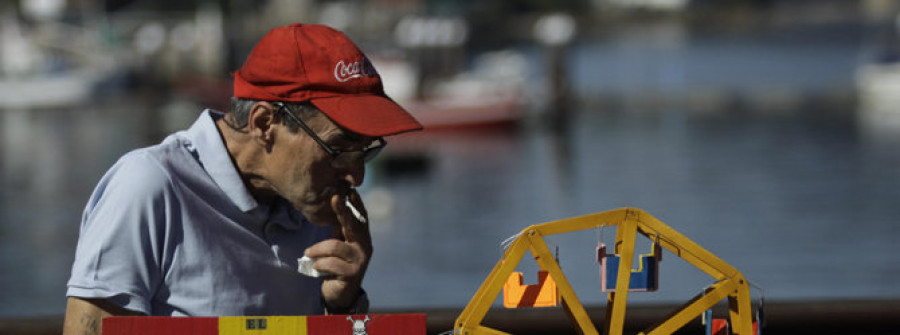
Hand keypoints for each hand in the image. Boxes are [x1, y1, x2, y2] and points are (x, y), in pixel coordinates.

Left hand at [304, 190, 371, 309]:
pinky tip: (316, 267)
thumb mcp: (338, 245)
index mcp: (362, 238)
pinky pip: (330, 262)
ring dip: (317, 249)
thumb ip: (338, 230)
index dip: (356, 204)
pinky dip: (319, 263)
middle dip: (342, 211)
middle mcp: (365, 246)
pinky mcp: (352, 273)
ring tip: (308, 253)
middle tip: (335, 197)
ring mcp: (360, 260)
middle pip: (353, 225)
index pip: (361, 218)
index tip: (350, 190)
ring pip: (335, 246)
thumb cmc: (337, 266)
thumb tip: (333, 208)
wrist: (339, 294)